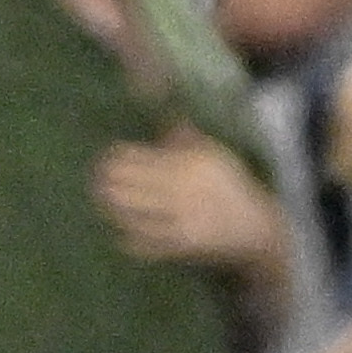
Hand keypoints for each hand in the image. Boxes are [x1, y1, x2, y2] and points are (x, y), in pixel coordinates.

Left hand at [94, 127, 285, 273]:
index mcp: (188, 164)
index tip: (104, 159)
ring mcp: (181, 220)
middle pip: (132, 187)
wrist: (257, 227)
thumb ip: (183, 135)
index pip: (141, 159)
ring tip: (101, 203)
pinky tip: (119, 232)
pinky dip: (131, 239)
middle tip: (94, 182)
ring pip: (135, 215)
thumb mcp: (213, 153)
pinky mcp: (182, 245)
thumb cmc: (231, 185)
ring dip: (114, 210)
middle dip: (108, 184)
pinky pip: (148, 243)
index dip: (116, 159)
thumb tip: (160, 107)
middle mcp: (182, 191)